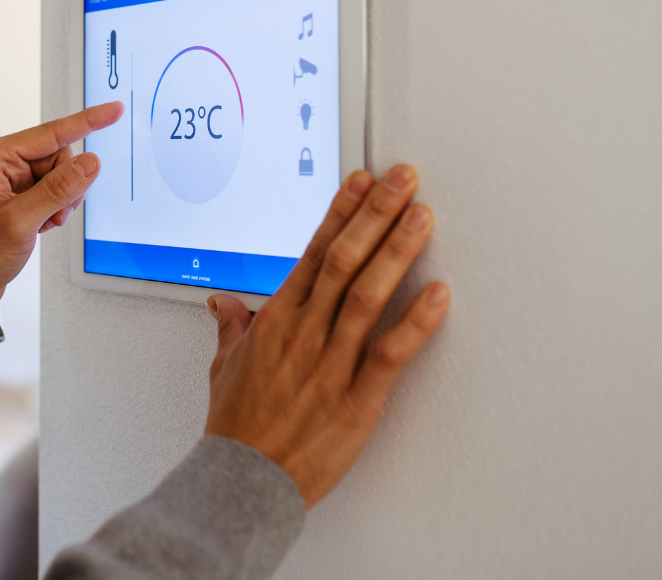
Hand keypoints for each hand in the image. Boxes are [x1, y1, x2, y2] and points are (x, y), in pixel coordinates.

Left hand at [0, 102, 124, 313]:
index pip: (53, 133)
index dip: (88, 121)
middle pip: (61, 157)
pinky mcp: (21, 195)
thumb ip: (59, 190)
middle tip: (53, 214)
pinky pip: (56, 190)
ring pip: (62, 175)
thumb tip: (90, 163)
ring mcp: (13, 178)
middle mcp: (4, 161)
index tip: (114, 110)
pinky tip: (40, 225)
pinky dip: (56, 209)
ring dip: (62, 201)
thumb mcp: (21, 221)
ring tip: (43, 223)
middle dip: (66, 186)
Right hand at [203, 164, 449, 507]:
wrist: (242, 481)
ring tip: (422, 217)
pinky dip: (416, 322)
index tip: (363, 182)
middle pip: (345, 259)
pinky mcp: (356, 398)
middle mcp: (304, 332)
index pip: (314, 251)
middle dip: (376, 214)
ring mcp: (330, 363)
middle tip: (404, 180)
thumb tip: (223, 303)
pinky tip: (438, 294)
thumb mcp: (225, 366)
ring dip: (397, 251)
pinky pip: (391, 354)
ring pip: (368, 295)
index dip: (342, 212)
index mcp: (277, 319)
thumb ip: (232, 328)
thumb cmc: (237, 425)